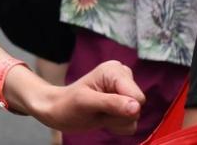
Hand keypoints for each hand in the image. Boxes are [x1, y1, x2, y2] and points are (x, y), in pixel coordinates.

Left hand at [26, 60, 142, 134]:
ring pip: (135, 118)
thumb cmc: (67, 103)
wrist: (58, 111)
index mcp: (115, 71)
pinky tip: (102, 117)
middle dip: (118, 115)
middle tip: (97, 110)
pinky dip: (116, 126)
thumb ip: (111, 103)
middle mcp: (123, 78)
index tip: (101, 105)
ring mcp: (125, 92)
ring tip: (98, 112)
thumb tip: (136, 107)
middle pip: (138, 108)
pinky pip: (131, 124)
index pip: (138, 97)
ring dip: (115, 121)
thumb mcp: (85, 102)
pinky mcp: (125, 105)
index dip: (123, 108)